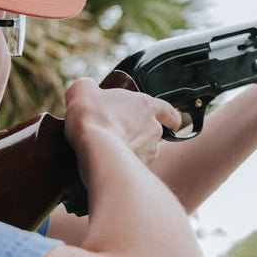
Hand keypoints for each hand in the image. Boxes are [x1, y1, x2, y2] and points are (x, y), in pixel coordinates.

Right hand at [64, 78, 182, 168]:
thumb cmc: (92, 114)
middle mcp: (153, 129)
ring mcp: (149, 151)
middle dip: (139, 135)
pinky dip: (124, 166)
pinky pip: (134, 167)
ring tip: (110, 151)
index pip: (168, 111)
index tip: (173, 122)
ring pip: (145, 152)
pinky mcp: (141, 169)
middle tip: (119, 134)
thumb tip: (85, 90)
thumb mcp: (83, 90)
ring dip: (132, 151)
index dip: (170, 117)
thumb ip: (88, 88)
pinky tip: (108, 164)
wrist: (94, 145)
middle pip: (153, 133)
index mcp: (146, 105)